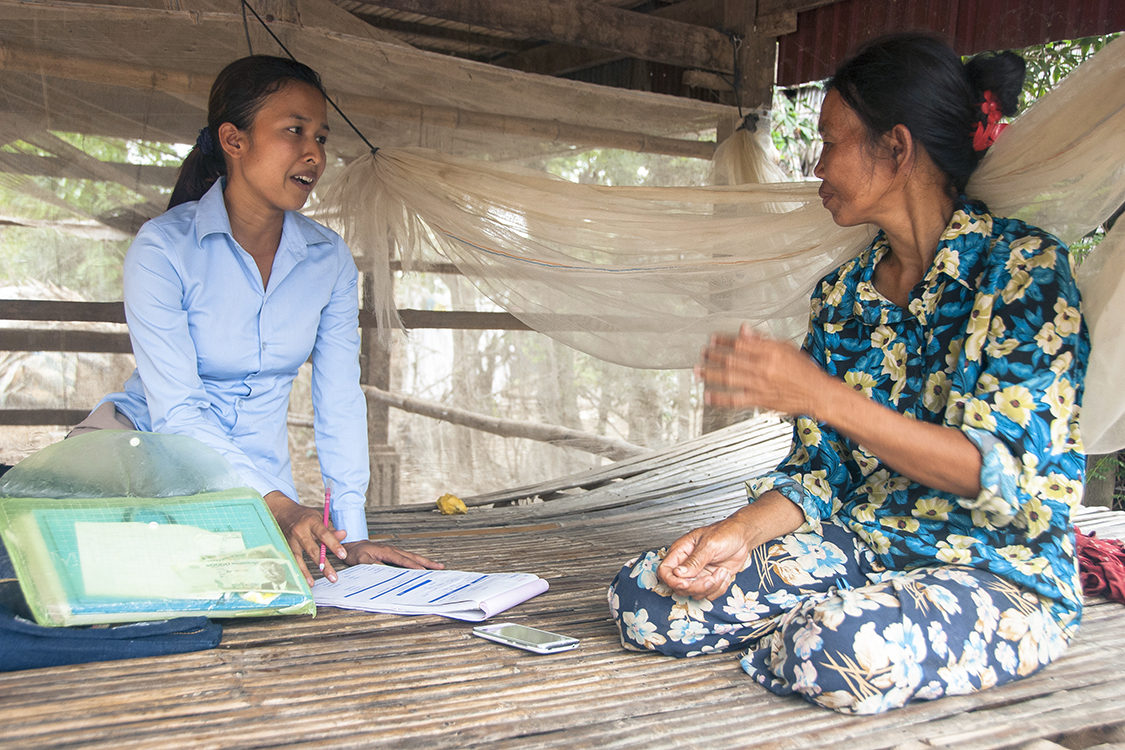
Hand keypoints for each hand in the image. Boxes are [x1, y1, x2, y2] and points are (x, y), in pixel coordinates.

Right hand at [264, 490, 347, 585]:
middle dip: (324, 564)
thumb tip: (344, 535)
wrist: (282, 512)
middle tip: (333, 577)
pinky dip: (295, 570)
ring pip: (298, 558)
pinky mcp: (283, 546)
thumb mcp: (319, 518)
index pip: (325, 534)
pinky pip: (290, 560)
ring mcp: (290, 539)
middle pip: (313, 550)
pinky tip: (300, 580)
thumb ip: (331, 530)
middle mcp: (300, 531)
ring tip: (312, 583)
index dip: (334, 545)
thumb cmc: (304, 517)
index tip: (343, 555)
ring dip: (305, 572)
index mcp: (311, 521)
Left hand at [342, 540, 443, 569]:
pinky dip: (417, 562)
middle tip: (440, 567)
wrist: (352, 545)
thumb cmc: (356, 553)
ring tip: (437, 566)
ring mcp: (394, 551)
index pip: (404, 560)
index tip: (424, 571)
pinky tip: (422, 566)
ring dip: (424, 562)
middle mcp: (393, 550)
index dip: (414, 566)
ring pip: (412, 557)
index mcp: (387, 551)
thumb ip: (372, 565)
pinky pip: (407, 558)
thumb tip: (385, 570)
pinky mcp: (393, 554)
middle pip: (413, 557)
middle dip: (427, 562)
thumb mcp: (361, 560)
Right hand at [658, 514, 755, 599]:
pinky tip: (724, 574)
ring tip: (721, 571)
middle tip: (711, 577)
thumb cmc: (726, 533)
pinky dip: (719, 588)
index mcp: (681, 551)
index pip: (664, 571)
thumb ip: (694, 560)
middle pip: (679, 586)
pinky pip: (708, 595)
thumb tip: (678, 573)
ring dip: (711, 587)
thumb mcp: (710, 544)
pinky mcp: (709, 580)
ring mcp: (698, 574)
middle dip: (697, 586)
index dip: (672, 580)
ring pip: (694, 593)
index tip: (686, 583)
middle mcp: (687, 565)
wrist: (743, 537)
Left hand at [696, 324, 832, 416]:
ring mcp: (760, 384)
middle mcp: (764, 367)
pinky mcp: (759, 400)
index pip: (741, 343)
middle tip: (702, 353)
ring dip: (711, 374)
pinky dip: (720, 398)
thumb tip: (745, 331)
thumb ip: (763, 340)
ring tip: (698, 371)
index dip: (724, 340)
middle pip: (732, 359)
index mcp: (770, 352)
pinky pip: (735, 399)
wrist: (817, 393)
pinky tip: (708, 396)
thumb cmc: (804, 371)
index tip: (713, 339)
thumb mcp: (786, 348)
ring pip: (730, 377)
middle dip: (713, 356)